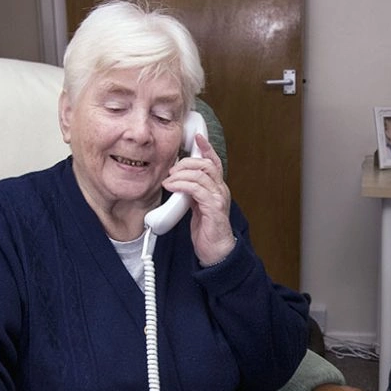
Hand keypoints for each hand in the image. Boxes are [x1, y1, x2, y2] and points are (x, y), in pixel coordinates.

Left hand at [161, 133, 235, 265]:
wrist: (216, 253)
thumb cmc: (207, 232)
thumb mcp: (196, 207)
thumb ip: (191, 193)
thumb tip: (177, 181)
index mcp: (217, 188)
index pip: (214, 162)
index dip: (206, 148)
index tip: (197, 137)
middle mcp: (221, 190)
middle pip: (206, 164)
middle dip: (186, 162)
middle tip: (171, 169)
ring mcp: (219, 198)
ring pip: (201, 174)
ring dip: (181, 174)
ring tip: (169, 180)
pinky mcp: (214, 208)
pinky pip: (197, 189)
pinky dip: (182, 185)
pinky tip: (172, 187)